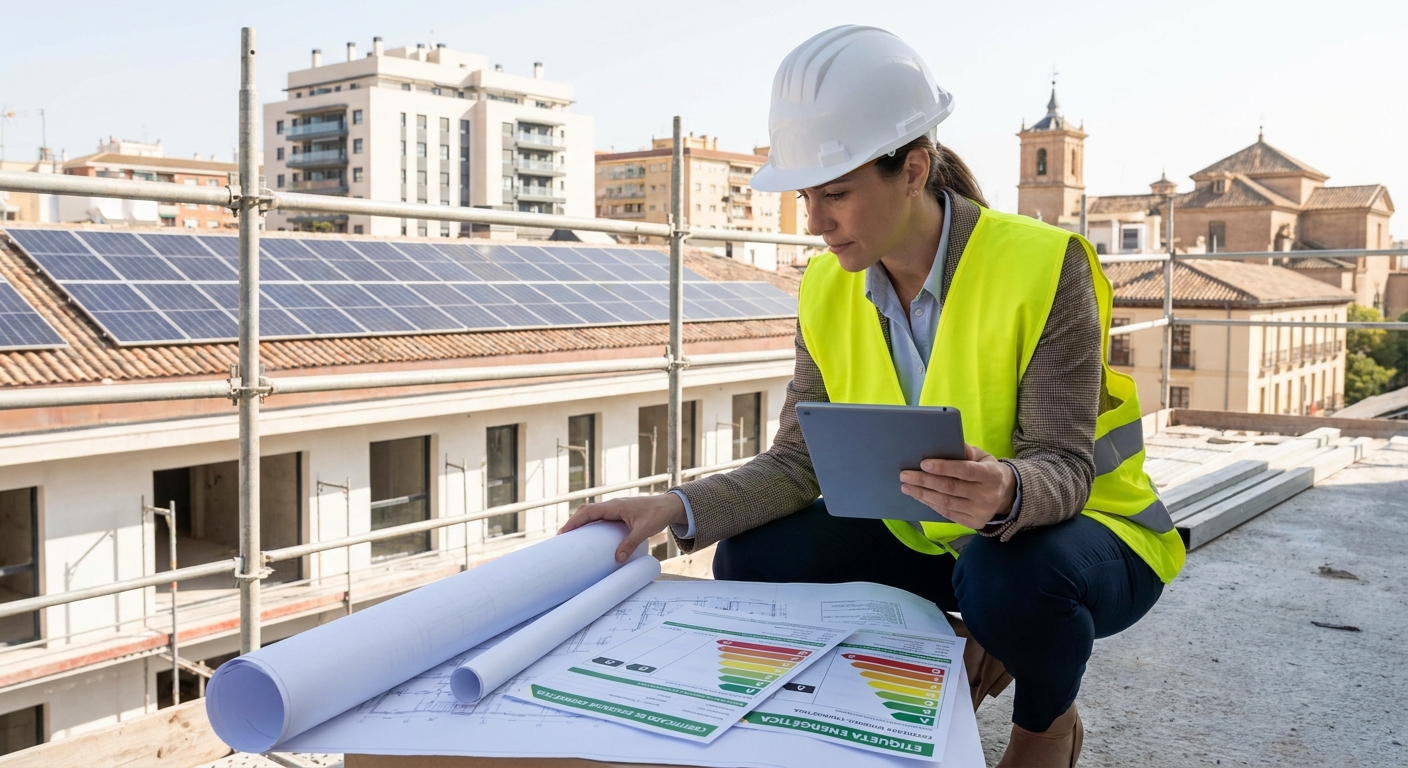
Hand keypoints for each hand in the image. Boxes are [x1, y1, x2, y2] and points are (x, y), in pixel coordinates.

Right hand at [559, 493, 687, 562]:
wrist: (669, 506)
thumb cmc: (657, 514)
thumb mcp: (643, 531)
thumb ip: (630, 544)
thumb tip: (617, 559)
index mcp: (615, 506)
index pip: (588, 511)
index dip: (574, 521)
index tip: (563, 532)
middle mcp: (612, 505)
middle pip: (587, 511)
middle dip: (573, 522)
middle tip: (562, 537)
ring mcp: (615, 508)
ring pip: (593, 513)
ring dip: (582, 523)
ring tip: (572, 537)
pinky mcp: (620, 513)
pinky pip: (601, 516)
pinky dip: (592, 523)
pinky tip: (590, 534)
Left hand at [899, 444, 1015, 529]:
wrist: (1006, 495)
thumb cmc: (988, 471)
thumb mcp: (984, 457)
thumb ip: (967, 451)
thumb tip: (946, 444)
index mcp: (991, 475)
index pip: (965, 471)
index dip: (944, 467)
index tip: (923, 463)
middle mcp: (987, 495)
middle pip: (951, 488)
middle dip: (925, 481)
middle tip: (905, 475)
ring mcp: (980, 511)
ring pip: (946, 502)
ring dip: (923, 494)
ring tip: (906, 487)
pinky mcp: (974, 522)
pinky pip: (948, 513)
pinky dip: (931, 504)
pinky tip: (919, 496)